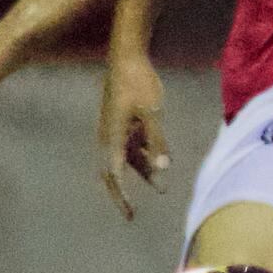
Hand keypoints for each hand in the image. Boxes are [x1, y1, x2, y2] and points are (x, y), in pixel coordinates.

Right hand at [98, 50, 168, 213]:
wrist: (127, 57)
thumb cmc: (139, 82)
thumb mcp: (153, 112)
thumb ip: (157, 140)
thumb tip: (163, 168)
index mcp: (112, 136)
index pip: (113, 173)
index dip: (120, 195)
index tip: (129, 212)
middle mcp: (109, 136)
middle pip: (111, 172)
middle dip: (121, 193)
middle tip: (130, 215)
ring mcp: (114, 128)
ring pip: (125, 159)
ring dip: (140, 173)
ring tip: (160, 187)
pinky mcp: (122, 121)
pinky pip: (131, 146)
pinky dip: (143, 156)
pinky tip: (160, 161)